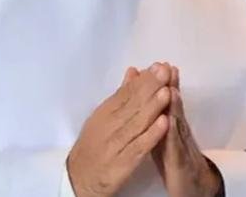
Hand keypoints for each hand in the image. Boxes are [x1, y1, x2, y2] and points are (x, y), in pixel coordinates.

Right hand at [66, 63, 172, 196]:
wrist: (79, 179)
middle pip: (131, 105)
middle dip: (150, 88)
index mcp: (104, 113)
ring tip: (167, 92)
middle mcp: (108, 127)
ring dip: (152, 107)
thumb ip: (121, 95)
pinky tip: (164, 123)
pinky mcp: (121, 164)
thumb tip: (134, 71)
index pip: (125, 93)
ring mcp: (114, 145)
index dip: (143, 80)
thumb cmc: (94, 145)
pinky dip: (151, 135)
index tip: (159, 66)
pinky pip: (138, 147)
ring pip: (135, 124)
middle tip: (165, 72)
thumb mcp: (103, 117)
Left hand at [152, 66, 222, 196]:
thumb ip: (154, 113)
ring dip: (175, 105)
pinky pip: (175, 146)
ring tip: (171, 88)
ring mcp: (180, 144)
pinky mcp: (178, 161)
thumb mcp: (161, 133)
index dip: (160, 82)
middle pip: (173, 105)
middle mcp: (177, 129)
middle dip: (169, 85)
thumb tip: (146, 94)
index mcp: (169, 122)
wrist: (192, 184)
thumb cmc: (173, 157)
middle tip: (166, 66)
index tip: (156, 63)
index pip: (165, 99)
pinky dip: (172, 133)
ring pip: (177, 122)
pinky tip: (170, 121)